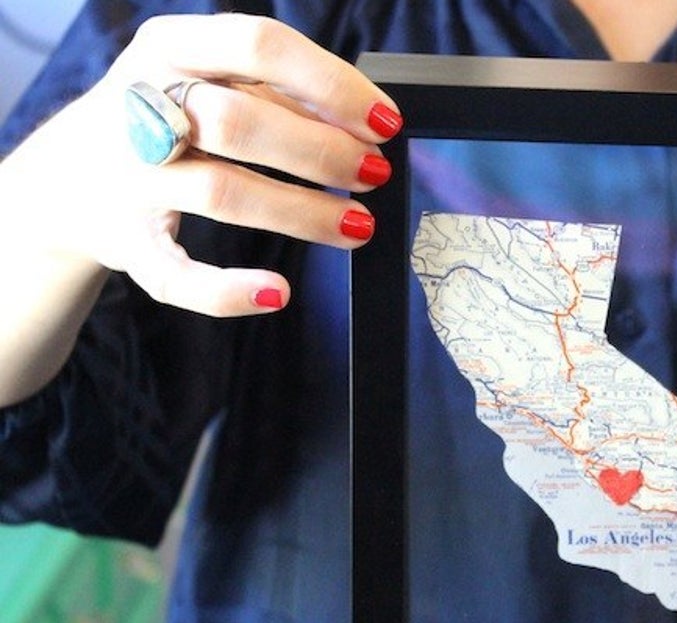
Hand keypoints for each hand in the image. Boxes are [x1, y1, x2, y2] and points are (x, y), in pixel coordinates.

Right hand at [11, 13, 400, 315]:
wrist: (62, 179)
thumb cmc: (165, 118)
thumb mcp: (209, 79)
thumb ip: (279, 91)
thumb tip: (364, 119)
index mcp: (168, 48)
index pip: (257, 46)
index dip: (330, 84)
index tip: (384, 122)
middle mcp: (140, 106)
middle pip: (238, 122)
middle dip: (320, 151)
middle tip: (375, 173)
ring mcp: (128, 178)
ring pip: (220, 193)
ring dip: (301, 212)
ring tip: (358, 226)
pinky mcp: (125, 243)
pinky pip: (174, 274)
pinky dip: (227, 289)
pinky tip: (276, 291)